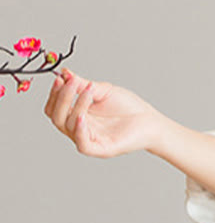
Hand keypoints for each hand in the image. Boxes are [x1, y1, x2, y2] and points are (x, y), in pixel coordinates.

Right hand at [44, 67, 163, 157]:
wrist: (151, 121)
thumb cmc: (130, 108)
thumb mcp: (103, 91)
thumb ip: (82, 84)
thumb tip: (64, 73)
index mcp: (78, 115)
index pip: (55, 107)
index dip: (54, 93)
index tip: (60, 77)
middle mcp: (81, 129)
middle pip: (56, 117)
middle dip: (61, 98)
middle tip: (70, 82)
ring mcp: (90, 140)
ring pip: (68, 126)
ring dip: (76, 105)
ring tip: (89, 91)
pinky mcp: (101, 149)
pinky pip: (82, 144)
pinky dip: (79, 129)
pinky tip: (82, 116)